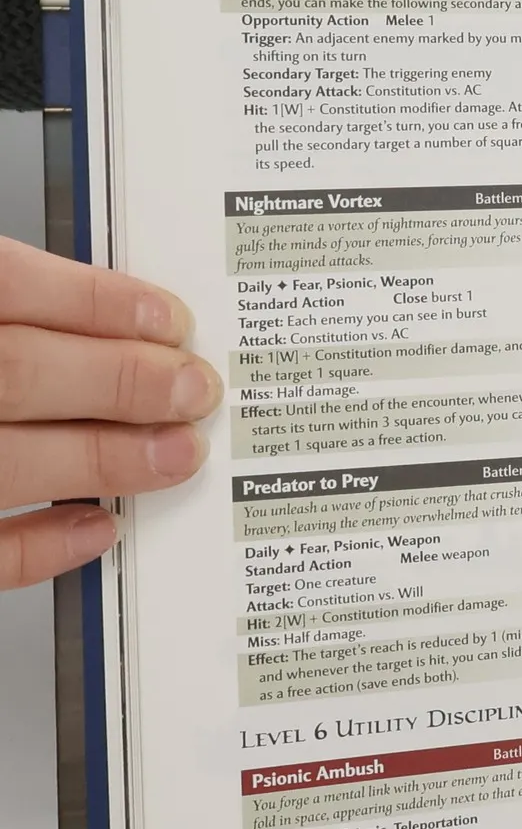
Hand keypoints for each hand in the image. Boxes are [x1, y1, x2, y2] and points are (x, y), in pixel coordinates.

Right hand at [0, 237, 220, 589]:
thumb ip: (14, 306)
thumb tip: (109, 316)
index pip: (7, 283)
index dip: (96, 301)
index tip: (170, 320)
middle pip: (18, 371)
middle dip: (123, 380)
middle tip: (196, 390)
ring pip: (5, 460)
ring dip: (103, 458)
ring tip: (176, 453)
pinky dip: (40, 545)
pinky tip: (99, 525)